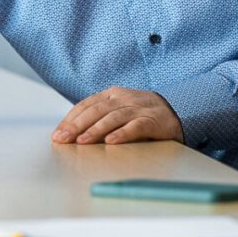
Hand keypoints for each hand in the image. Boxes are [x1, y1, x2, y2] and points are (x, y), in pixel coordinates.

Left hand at [52, 87, 183, 145]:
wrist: (180, 111)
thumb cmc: (142, 115)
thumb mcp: (120, 111)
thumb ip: (100, 119)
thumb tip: (72, 135)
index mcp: (112, 94)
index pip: (86, 104)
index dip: (71, 119)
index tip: (58, 134)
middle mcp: (124, 98)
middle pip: (96, 110)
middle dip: (77, 125)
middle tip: (63, 139)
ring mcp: (140, 108)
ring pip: (114, 117)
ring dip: (96, 130)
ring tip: (82, 141)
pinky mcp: (154, 120)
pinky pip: (136, 126)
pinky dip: (123, 133)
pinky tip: (111, 142)